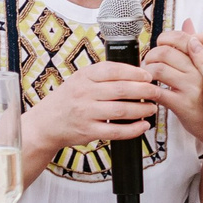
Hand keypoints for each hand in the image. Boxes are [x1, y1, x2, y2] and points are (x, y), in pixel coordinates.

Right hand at [20, 60, 159, 157]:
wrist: (46, 123)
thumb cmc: (68, 100)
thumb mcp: (80, 80)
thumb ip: (103, 75)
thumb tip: (136, 72)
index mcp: (84, 76)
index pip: (113, 70)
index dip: (134, 72)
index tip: (148, 75)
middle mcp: (84, 93)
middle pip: (121, 90)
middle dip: (144, 90)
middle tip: (157, 92)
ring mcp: (86, 113)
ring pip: (120, 110)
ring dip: (141, 109)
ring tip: (152, 108)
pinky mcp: (89, 131)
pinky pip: (116, 131)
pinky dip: (133, 129)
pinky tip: (143, 125)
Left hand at [142, 32, 202, 149]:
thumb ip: (194, 46)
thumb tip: (187, 22)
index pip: (182, 39)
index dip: (165, 37)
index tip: (159, 42)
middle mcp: (199, 72)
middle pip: (166, 52)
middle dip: (151, 53)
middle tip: (149, 60)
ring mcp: (190, 88)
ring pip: (159, 69)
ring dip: (146, 70)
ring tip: (146, 74)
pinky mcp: (182, 104)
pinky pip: (157, 91)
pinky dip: (147, 89)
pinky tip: (147, 89)